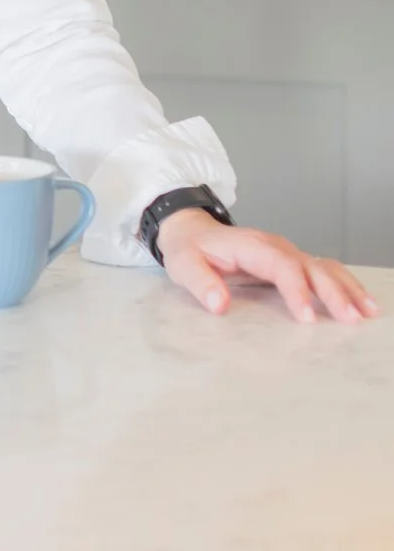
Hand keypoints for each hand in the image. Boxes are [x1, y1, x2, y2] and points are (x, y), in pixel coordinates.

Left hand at [157, 209, 379, 323]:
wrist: (190, 230)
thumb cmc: (189, 250)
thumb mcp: (184, 264)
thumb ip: (201, 283)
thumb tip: (219, 304)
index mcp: (250, 246)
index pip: (281, 266)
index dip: (296, 290)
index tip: (306, 317)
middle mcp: (275, 246)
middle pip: (311, 267)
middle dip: (333, 293)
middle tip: (350, 319)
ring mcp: (286, 252)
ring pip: (324, 267)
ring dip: (347, 289)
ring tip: (367, 312)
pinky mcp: (292, 261)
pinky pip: (324, 270)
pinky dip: (345, 285)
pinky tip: (361, 302)